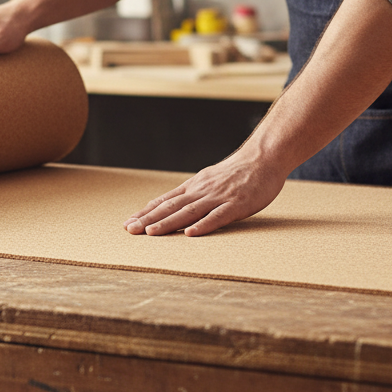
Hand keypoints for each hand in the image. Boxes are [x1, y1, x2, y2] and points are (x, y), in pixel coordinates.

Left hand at [123, 147, 287, 236]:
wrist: (263, 158)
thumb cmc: (237, 172)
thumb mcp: (208, 180)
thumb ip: (192, 193)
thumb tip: (171, 204)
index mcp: (194, 187)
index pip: (165, 200)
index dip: (146, 212)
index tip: (128, 222)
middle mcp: (201, 191)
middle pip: (171, 207)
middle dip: (149, 219)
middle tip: (130, 230)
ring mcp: (218, 198)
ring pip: (188, 212)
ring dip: (168, 223)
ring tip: (150, 232)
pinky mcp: (236, 204)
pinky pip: (218, 217)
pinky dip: (203, 225)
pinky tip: (190, 234)